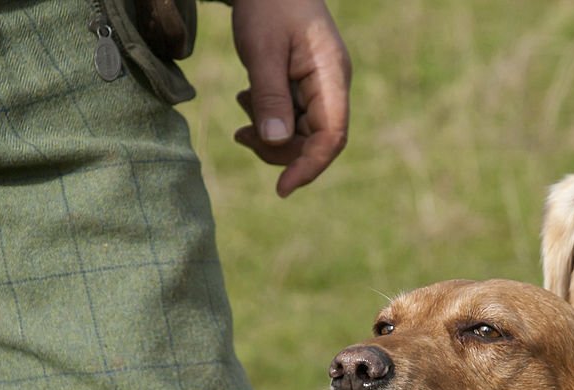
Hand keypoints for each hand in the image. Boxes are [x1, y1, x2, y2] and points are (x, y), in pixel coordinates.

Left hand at [231, 0, 350, 196]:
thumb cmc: (268, 4)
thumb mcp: (262, 49)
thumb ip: (270, 96)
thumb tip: (277, 142)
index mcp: (332, 77)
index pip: (332, 137)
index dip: (309, 166)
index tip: (282, 188)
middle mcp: (331, 87)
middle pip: (315, 141)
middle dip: (280, 150)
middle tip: (241, 137)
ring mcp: (319, 88)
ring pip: (301, 134)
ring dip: (271, 135)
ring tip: (241, 110)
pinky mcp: (304, 86)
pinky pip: (292, 118)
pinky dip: (268, 120)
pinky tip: (246, 101)